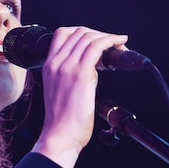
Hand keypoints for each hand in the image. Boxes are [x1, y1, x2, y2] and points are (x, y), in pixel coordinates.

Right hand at [31, 26, 127, 167]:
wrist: (60, 135)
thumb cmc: (62, 121)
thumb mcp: (59, 91)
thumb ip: (69, 77)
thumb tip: (91, 69)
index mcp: (48, 66)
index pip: (62, 34)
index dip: (83, 32)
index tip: (96, 39)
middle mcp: (56, 63)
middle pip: (78, 33)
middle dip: (98, 34)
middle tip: (112, 44)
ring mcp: (67, 67)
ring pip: (89, 37)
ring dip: (108, 37)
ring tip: (120, 46)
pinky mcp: (81, 74)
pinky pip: (97, 47)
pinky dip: (111, 41)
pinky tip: (120, 46)